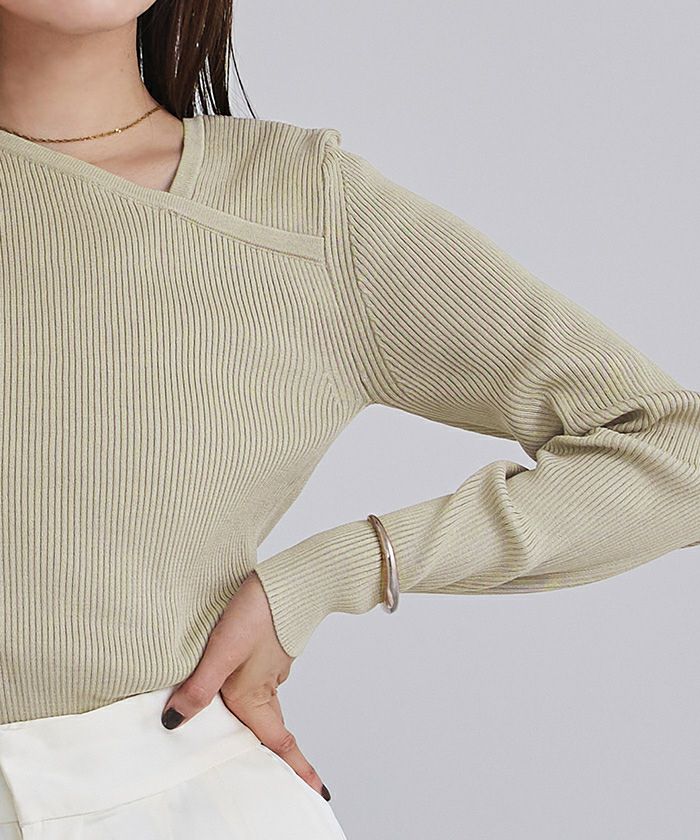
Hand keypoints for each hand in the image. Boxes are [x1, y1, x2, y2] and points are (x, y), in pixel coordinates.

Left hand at [159, 570, 330, 800]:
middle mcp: (265, 686)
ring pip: (262, 703)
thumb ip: (198, 687)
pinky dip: (248, 692)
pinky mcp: (265, 649)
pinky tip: (231, 681)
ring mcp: (268, 667)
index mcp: (256, 696)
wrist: (285, 579)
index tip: (318, 793)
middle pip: (271, 728)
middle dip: (277, 754)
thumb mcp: (222, 651)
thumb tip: (174, 722)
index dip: (299, 770)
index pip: (280, 743)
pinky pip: (257, 681)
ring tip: (242, 734)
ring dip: (259, 721)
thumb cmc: (259, 612)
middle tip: (282, 776)